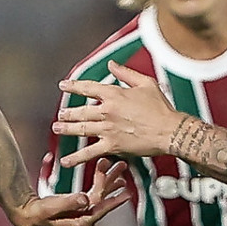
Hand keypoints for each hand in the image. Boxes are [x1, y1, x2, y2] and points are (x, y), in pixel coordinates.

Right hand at [8, 159, 130, 225]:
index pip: (100, 209)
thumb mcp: (50, 208)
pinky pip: (92, 194)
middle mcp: (83, 219)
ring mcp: (80, 213)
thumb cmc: (36, 214)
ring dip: (108, 180)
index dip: (113, 200)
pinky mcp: (76, 207)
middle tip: (122, 165)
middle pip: (102, 199)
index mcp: (80, 222)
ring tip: (118, 167)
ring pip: (99, 195)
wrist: (25, 216)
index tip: (126, 192)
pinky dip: (98, 182)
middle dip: (111, 182)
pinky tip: (103, 172)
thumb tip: (86, 199)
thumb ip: (68, 203)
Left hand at [54, 62, 191, 165]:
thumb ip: (126, 73)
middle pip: (81, 111)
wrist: (169, 130)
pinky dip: (76, 158)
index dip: (73, 86)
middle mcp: (107, 111)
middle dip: (68, 113)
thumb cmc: (161, 107)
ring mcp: (108, 129)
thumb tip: (111, 64)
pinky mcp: (112, 145)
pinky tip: (65, 161)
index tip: (63, 86)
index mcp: (114, 94)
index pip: (88, 88)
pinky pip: (90, 152)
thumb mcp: (145, 83)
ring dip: (67, 129)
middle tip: (60, 115)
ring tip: (57, 129)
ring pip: (81, 129)